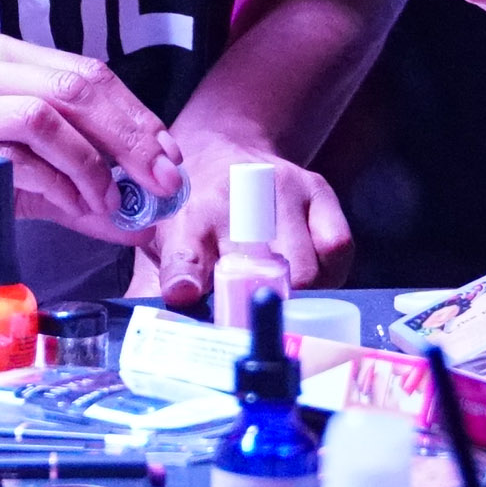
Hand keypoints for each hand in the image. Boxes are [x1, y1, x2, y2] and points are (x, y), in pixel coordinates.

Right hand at [0, 36, 177, 241]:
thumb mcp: (15, 167)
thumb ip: (76, 184)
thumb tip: (142, 216)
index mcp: (1, 57)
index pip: (86, 73)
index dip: (137, 116)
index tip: (169, 158)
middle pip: (76, 86)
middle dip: (131, 137)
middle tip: (162, 181)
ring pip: (47, 115)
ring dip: (94, 163)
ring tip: (113, 201)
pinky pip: (18, 158)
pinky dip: (62, 185)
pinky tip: (80, 208)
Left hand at [133, 140, 350, 305]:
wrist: (226, 147)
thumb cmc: (195, 212)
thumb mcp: (163, 244)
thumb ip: (153, 291)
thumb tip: (148, 338)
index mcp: (185, 216)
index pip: (183, 256)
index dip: (186, 279)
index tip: (187, 297)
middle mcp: (233, 197)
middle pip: (257, 269)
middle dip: (256, 306)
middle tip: (253, 326)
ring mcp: (282, 189)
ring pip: (304, 267)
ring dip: (297, 296)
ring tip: (282, 300)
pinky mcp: (318, 189)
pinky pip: (337, 248)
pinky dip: (329, 274)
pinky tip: (311, 278)